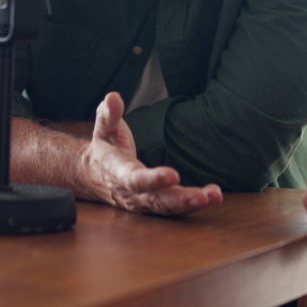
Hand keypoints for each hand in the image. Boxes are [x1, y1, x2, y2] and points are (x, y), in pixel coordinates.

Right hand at [80, 92, 222, 215]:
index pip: (135, 179)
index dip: (153, 179)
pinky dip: (191, 205)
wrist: (93, 174)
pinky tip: (211, 198)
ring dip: (190, 204)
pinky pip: (171, 208)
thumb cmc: (105, 146)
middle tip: (203, 197)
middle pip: (155, 200)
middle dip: (179, 199)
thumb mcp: (104, 127)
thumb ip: (109, 113)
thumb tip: (113, 97)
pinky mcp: (152, 205)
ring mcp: (141, 202)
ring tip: (213, 197)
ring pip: (166, 207)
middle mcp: (130, 192)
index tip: (174, 175)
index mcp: (118, 171)